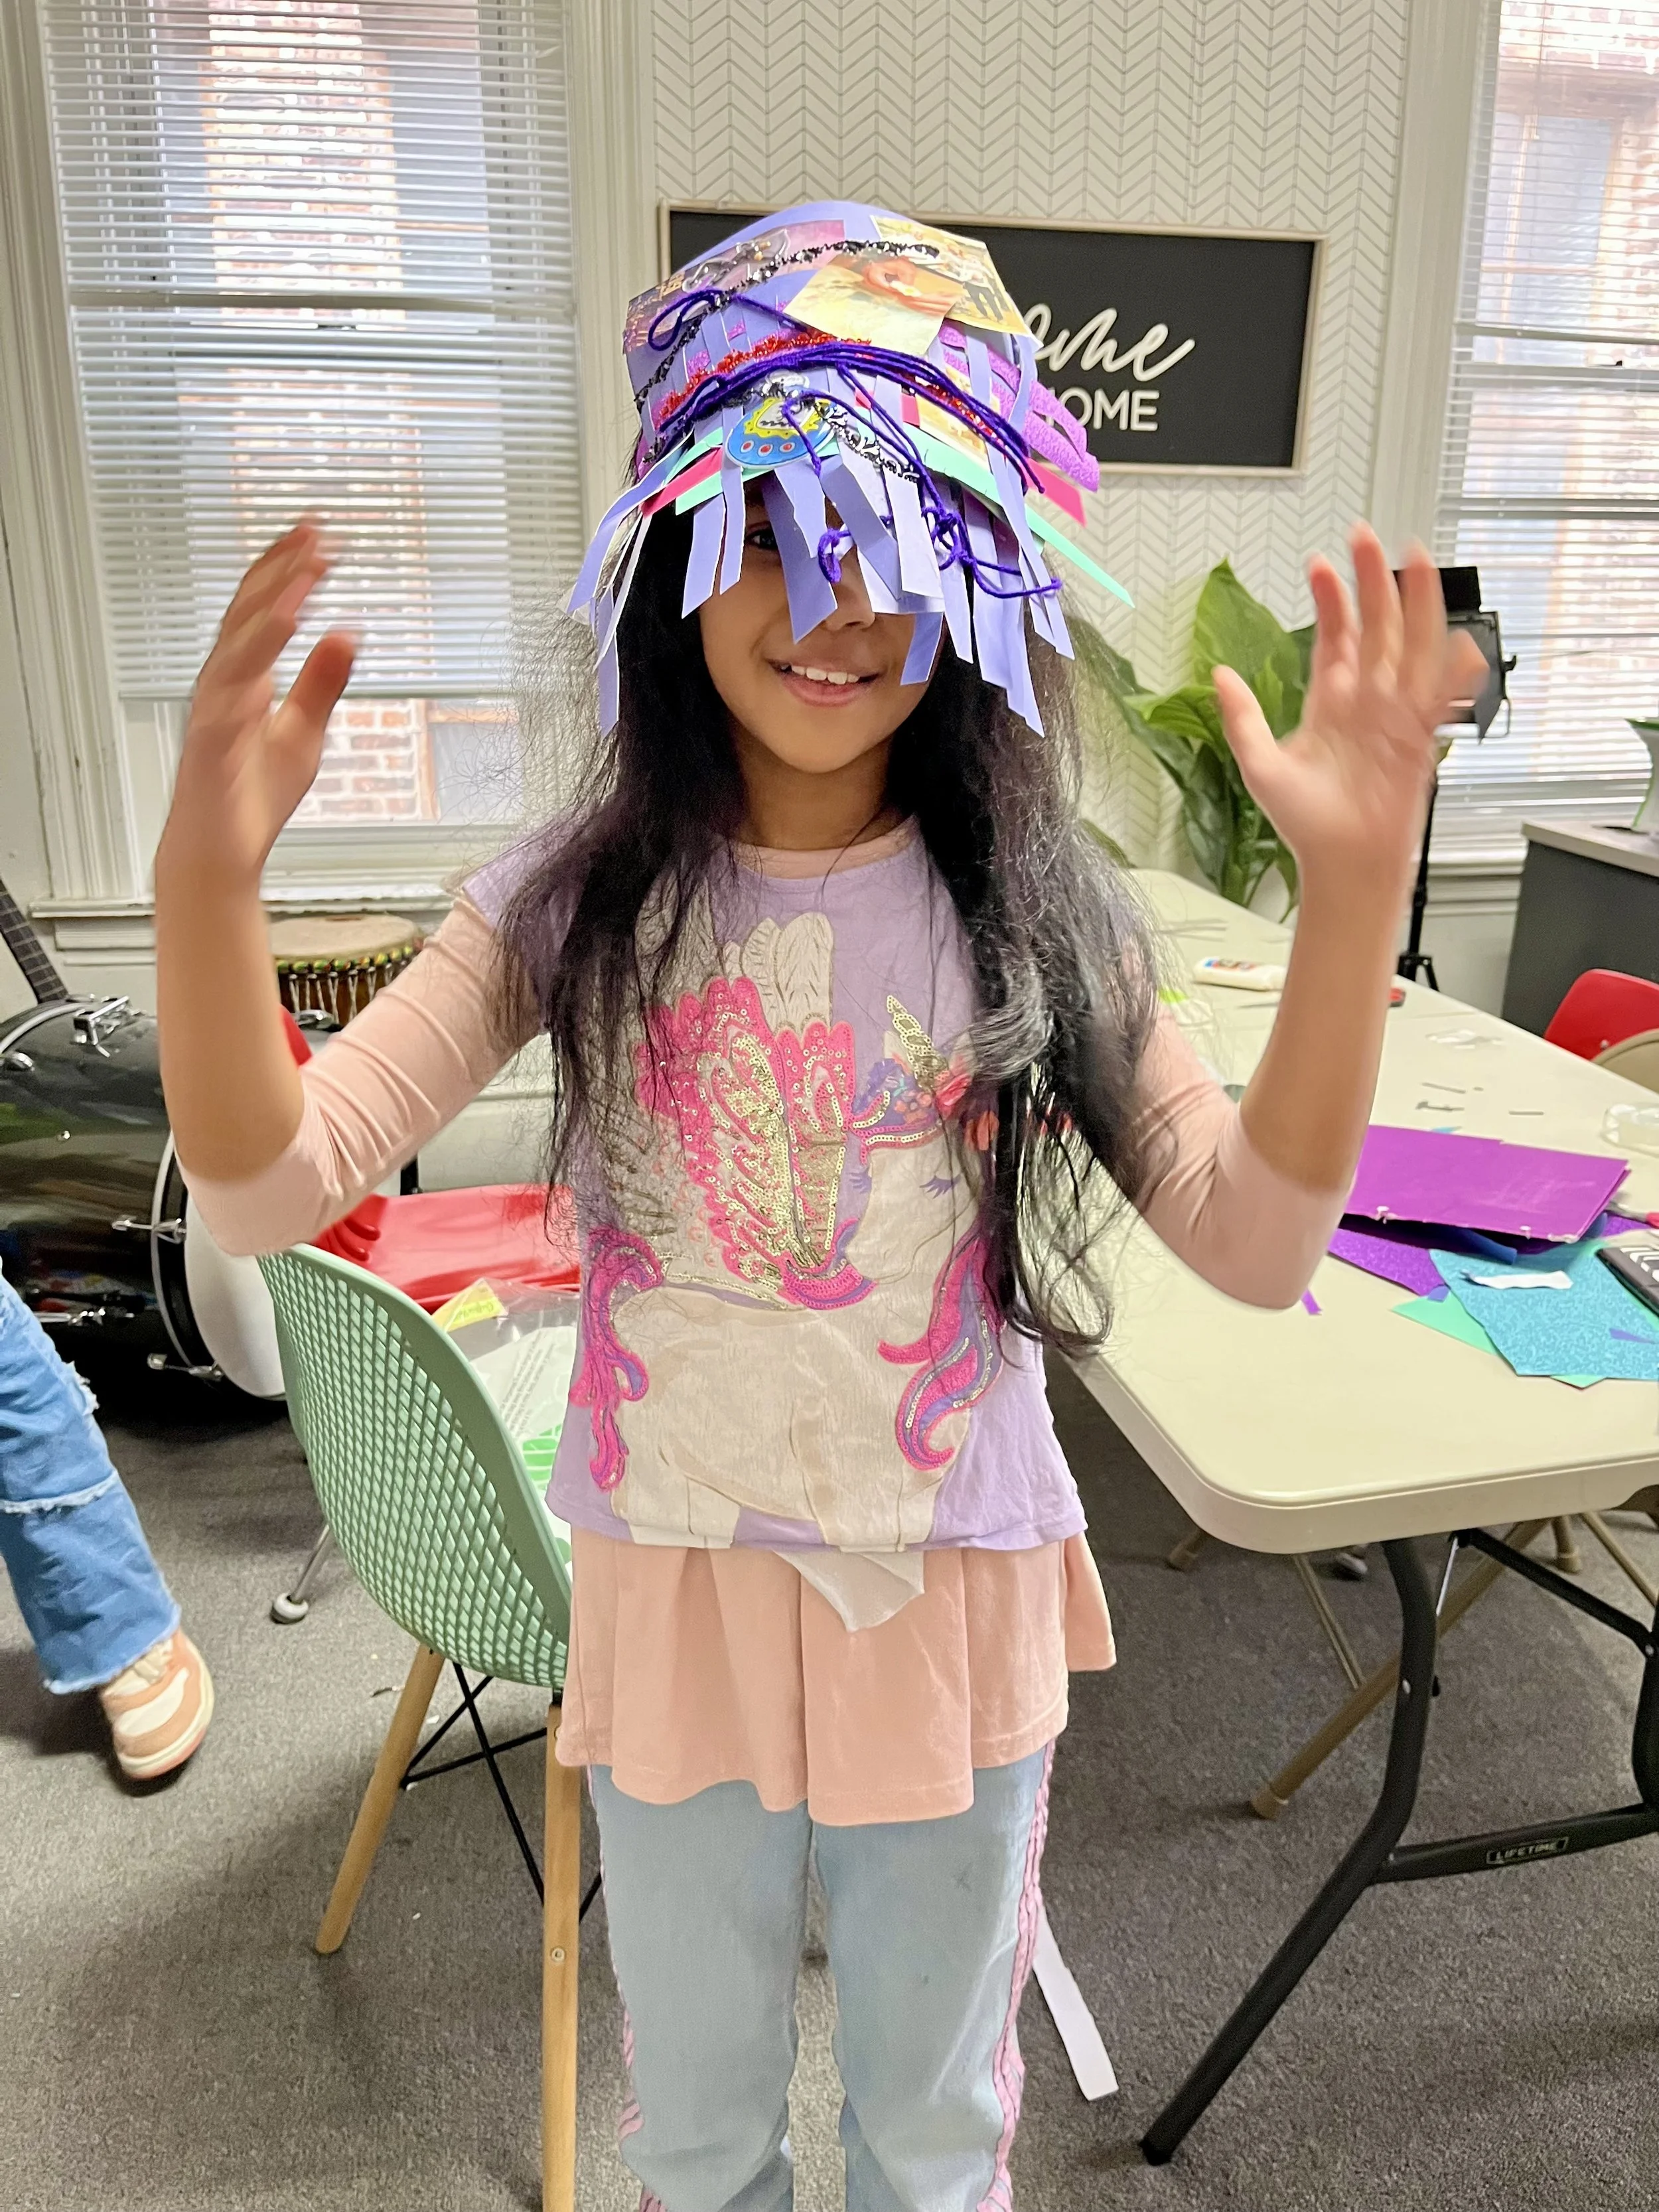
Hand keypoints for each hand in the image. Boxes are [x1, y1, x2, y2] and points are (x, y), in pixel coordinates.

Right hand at [158, 519, 355, 887]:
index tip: (319, 535)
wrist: (219, 856)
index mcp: (243, 678)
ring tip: (304, 577)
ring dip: (270, 610)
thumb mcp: (303, 733)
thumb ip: (322, 684)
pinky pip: (229, 702)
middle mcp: (223, 687)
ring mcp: (213, 714)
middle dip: (280, 574)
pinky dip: (252, 669)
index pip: (263, 610)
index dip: (287, 570)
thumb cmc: (251, 798)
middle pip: (247, 615)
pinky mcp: (212, 748)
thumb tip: (347, 634)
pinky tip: (279, 643)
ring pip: (236, 648)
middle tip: (316, 537)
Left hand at [1213, 528, 1488, 907]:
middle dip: (1373, 582)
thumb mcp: (1260, 766)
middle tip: (1366, 539)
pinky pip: (1440, 697)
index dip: (1331, 601)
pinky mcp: (1419, 741)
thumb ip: (1242, 718)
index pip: (1336, 638)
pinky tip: (1458, 639)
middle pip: (1376, 628)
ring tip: (1413, 561)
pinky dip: (1452, 671)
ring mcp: (1396, 717)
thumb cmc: (1306, 825)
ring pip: (1411, 647)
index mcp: (1331, 703)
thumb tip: (1218, 676)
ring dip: (1414, 605)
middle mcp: (1367, 703)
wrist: (1342, 865)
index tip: (1320, 565)